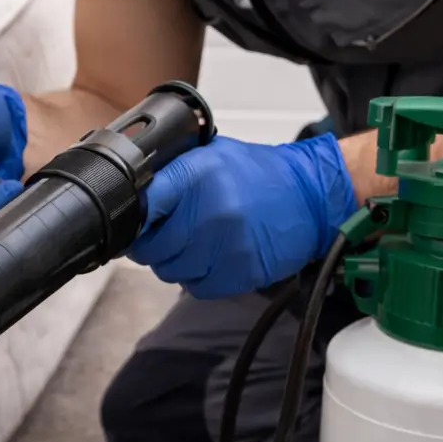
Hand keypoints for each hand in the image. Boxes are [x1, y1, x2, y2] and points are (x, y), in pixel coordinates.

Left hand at [127, 134, 357, 298]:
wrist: (312, 197)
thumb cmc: (258, 174)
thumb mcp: (210, 154)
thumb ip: (172, 171)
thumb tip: (133, 188)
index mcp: (196, 175)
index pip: (143, 205)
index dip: (132, 218)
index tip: (130, 222)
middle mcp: (209, 211)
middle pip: (151, 247)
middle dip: (148, 245)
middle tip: (157, 237)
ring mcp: (225, 246)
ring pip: (170, 270)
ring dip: (171, 262)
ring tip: (187, 245)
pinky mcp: (240, 272)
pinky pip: (196, 287)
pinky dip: (196, 277)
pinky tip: (207, 259)